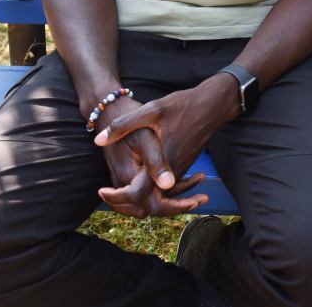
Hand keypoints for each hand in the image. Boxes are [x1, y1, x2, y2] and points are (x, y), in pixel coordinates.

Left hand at [94, 81, 239, 215]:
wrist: (212, 105)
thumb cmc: (183, 106)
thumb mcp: (151, 111)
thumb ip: (124, 125)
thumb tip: (99, 139)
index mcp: (161, 161)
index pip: (138, 194)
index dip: (117, 197)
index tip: (102, 192)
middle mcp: (172, 171)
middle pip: (149, 204)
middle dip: (127, 206)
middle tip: (108, 196)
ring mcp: (179, 170)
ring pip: (159, 197)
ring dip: (139, 200)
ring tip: (117, 193)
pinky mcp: (183, 166)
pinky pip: (166, 188)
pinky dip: (151, 191)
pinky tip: (139, 181)